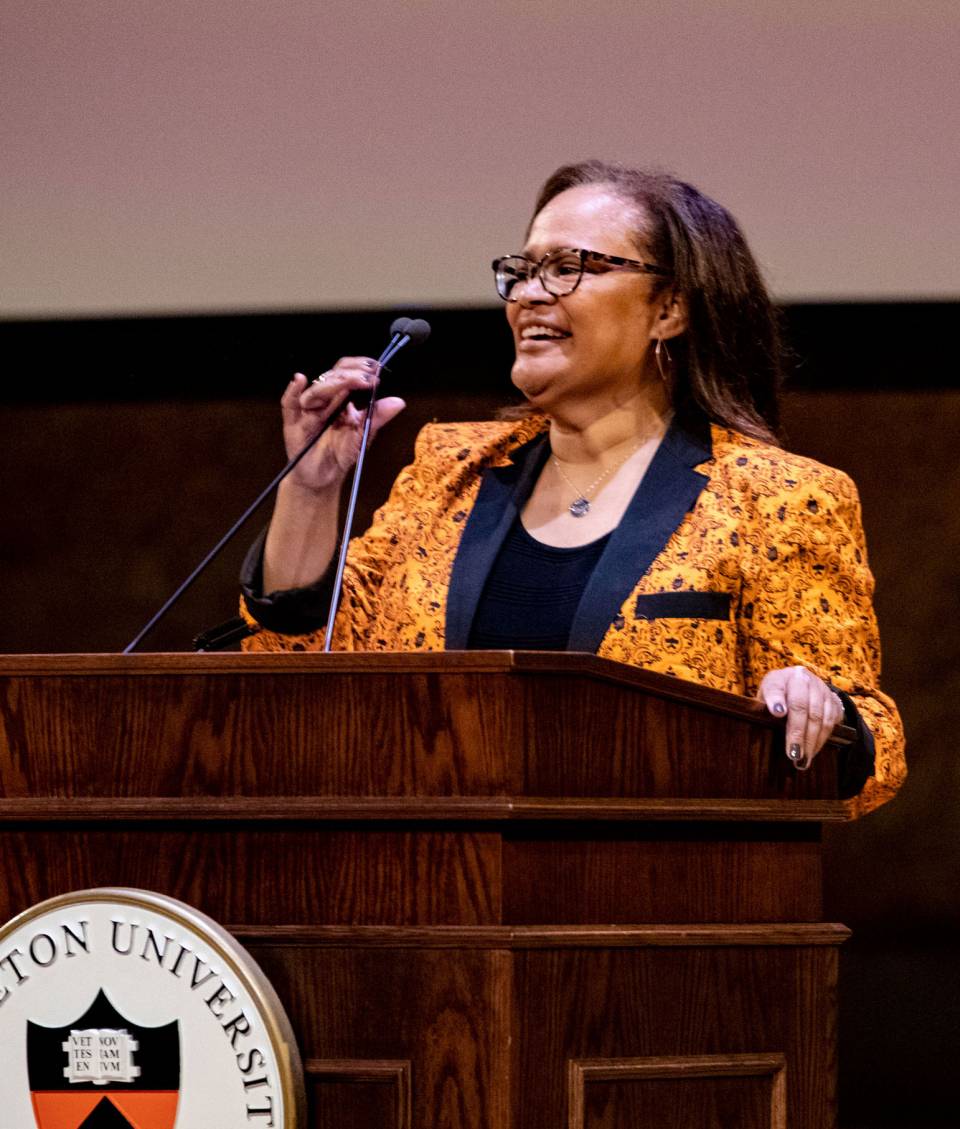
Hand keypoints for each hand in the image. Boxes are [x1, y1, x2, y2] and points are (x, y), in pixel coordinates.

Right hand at [281, 357, 405, 491]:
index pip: (346, 372)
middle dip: (350, 375)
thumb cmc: (341, 454)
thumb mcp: (362, 435)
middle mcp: (323, 400)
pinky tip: (299, 380)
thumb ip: (377, 417)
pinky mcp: (293, 423)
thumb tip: (399, 402)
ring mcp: (307, 410)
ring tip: (349, 383)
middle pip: (332, 377)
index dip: (359, 367)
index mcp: (340, 398)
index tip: (376, 368)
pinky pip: (289, 404)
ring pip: (316, 390)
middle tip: (368, 378)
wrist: (323, 478)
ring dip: (333, 384)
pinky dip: (292, 391)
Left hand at [758, 666, 845, 770]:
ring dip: (812, 740)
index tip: (777, 713)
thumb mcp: (765, 699)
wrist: (800, 685)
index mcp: (779, 678)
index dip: (776, 700)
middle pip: (800, 705)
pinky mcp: (833, 698)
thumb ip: (764, 709)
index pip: (776, 688)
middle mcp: (801, 678)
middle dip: (797, 732)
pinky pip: (831, 720)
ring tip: (804, 758)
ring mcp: (820, 687)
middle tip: (793, 753)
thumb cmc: (777, 698)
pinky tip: (814, 750)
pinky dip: (823, 738)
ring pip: (819, 715)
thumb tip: (764, 726)